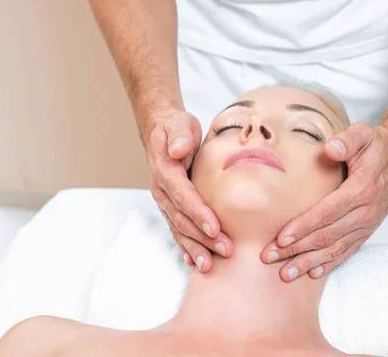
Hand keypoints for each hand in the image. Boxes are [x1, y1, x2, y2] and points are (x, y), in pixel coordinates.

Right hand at [148, 109, 232, 271]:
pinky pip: (177, 229)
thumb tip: (178, 149)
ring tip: (210, 265)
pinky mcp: (171, 207)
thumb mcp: (179, 123)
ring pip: (179, 229)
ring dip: (195, 247)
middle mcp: (162, 190)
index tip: (214, 227)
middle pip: (182, 218)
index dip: (198, 213)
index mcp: (165, 171)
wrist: (164, 133)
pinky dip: (185, 246)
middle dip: (202, 237)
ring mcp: (165, 202)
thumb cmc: (176, 128)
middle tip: (225, 250)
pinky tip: (193, 261)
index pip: (183, 195)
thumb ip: (180, 134)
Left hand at [260, 121, 387, 281]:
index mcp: (362, 189)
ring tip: (285, 274)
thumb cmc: (375, 146)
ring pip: (335, 248)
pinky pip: (348, 251)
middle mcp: (366, 211)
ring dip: (308, 262)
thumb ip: (347, 140)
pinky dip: (330, 263)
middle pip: (327, 235)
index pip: (329, 212)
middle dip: (296, 248)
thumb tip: (330, 148)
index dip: (305, 226)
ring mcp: (368, 224)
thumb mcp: (363, 133)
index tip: (281, 237)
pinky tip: (312, 273)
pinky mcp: (367, 230)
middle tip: (269, 257)